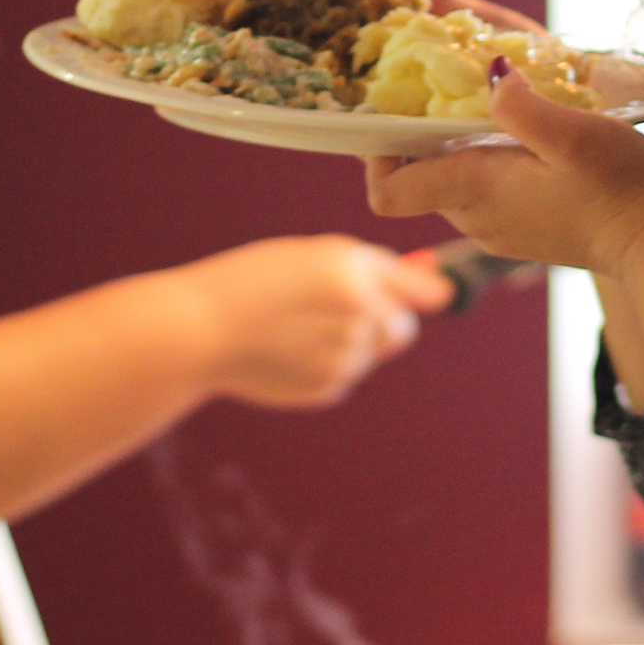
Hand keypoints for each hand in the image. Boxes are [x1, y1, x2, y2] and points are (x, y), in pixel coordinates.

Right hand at [173, 236, 451, 407]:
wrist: (201, 330)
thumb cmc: (254, 281)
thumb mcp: (316, 256)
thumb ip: (382, 273)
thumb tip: (442, 295)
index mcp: (356, 273)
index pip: (422, 292)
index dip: (418, 292)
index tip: (421, 294)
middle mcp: (359, 317)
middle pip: (401, 329)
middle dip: (380, 320)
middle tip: (332, 307)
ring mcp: (344, 358)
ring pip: (369, 353)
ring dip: (348, 342)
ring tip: (296, 326)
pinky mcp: (327, 388)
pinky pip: (344, 374)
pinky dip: (325, 364)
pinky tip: (288, 350)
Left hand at [364, 65, 643, 274]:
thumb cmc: (622, 187)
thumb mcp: (575, 134)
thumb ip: (521, 106)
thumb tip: (489, 76)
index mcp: (473, 191)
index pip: (386, 192)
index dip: (377, 155)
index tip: (396, 115)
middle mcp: (475, 217)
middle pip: (416, 177)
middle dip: (420, 134)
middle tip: (448, 86)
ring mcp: (497, 227)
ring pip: (451, 181)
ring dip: (457, 145)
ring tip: (493, 105)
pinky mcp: (522, 228)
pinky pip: (482, 191)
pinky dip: (485, 162)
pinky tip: (524, 138)